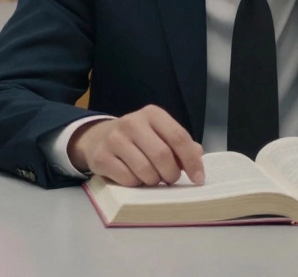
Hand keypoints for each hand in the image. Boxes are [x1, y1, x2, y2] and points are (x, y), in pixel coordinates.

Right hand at [67, 105, 204, 186]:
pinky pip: (128, 179)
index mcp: (152, 114)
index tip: (198, 178)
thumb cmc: (138, 139)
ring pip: (146, 171)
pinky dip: (136, 184)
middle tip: (170, 178)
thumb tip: (197, 155)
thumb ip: (181, 144)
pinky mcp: (101, 157)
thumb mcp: (160, 134)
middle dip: (171, 174)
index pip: (178, 137)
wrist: (99, 138)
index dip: (192, 161)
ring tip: (151, 176)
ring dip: (154, 180)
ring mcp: (114, 139)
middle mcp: (132, 122)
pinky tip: (133, 176)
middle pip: (162, 155)